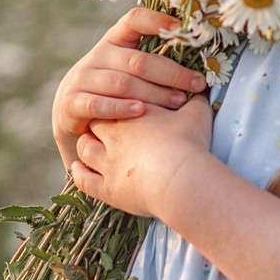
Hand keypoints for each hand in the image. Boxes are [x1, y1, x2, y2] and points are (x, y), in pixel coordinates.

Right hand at [52, 7, 207, 168]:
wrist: (71, 112)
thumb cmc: (115, 88)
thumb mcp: (129, 68)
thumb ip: (154, 60)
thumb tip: (201, 59)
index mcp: (116, 40)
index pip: (135, 20)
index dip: (157, 20)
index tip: (182, 28)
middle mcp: (99, 54)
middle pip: (139, 60)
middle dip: (172, 73)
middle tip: (196, 85)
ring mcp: (84, 77)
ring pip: (123, 83)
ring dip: (154, 94)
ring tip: (178, 102)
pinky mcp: (72, 101)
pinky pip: (99, 103)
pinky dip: (122, 108)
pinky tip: (142, 112)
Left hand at [71, 96, 214, 219]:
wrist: (182, 179)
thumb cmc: (189, 143)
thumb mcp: (197, 114)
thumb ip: (196, 99)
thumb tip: (202, 89)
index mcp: (131, 113)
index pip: (113, 99)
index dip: (116, 102)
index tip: (123, 106)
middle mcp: (113, 136)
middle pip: (95, 123)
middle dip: (99, 122)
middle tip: (108, 123)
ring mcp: (107, 164)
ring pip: (85, 149)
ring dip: (86, 146)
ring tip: (91, 145)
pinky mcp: (108, 190)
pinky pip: (84, 181)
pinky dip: (79, 175)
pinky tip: (77, 170)